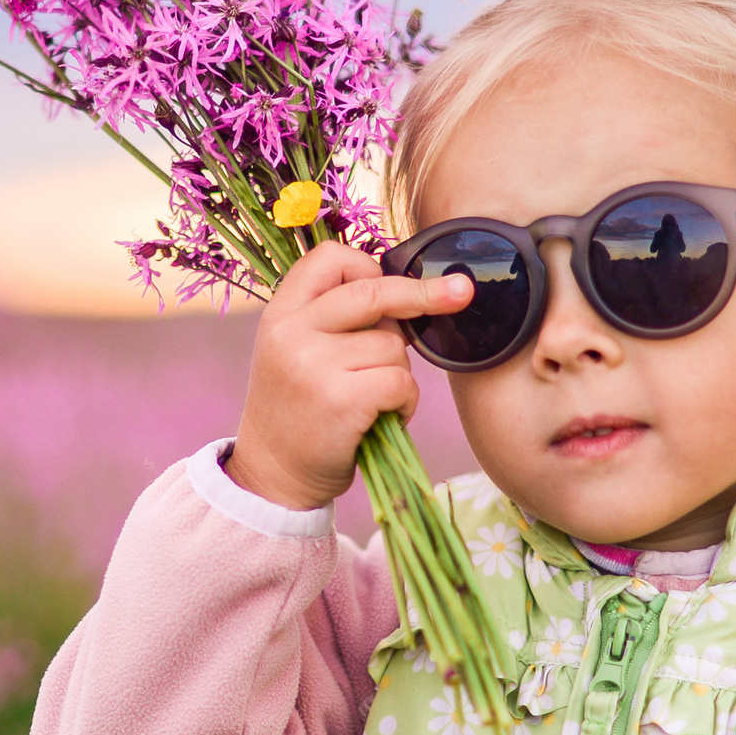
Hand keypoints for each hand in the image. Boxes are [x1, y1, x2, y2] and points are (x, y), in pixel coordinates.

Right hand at [224, 242, 471, 510]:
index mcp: (280, 313)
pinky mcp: (339, 399)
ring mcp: (313, 365)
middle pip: (372, 292)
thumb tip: (407, 292)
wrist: (273, 476)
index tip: (395, 280)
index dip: (367, 266)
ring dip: (399, 373)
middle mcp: (291, 332)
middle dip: (424, 293)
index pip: (328, 258)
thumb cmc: (299, 411)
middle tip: (462, 291)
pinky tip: (383, 417)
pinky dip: (405, 401)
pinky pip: (401, 381)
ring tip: (373, 400)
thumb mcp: (295, 352)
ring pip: (394, 346)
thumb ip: (333, 319)